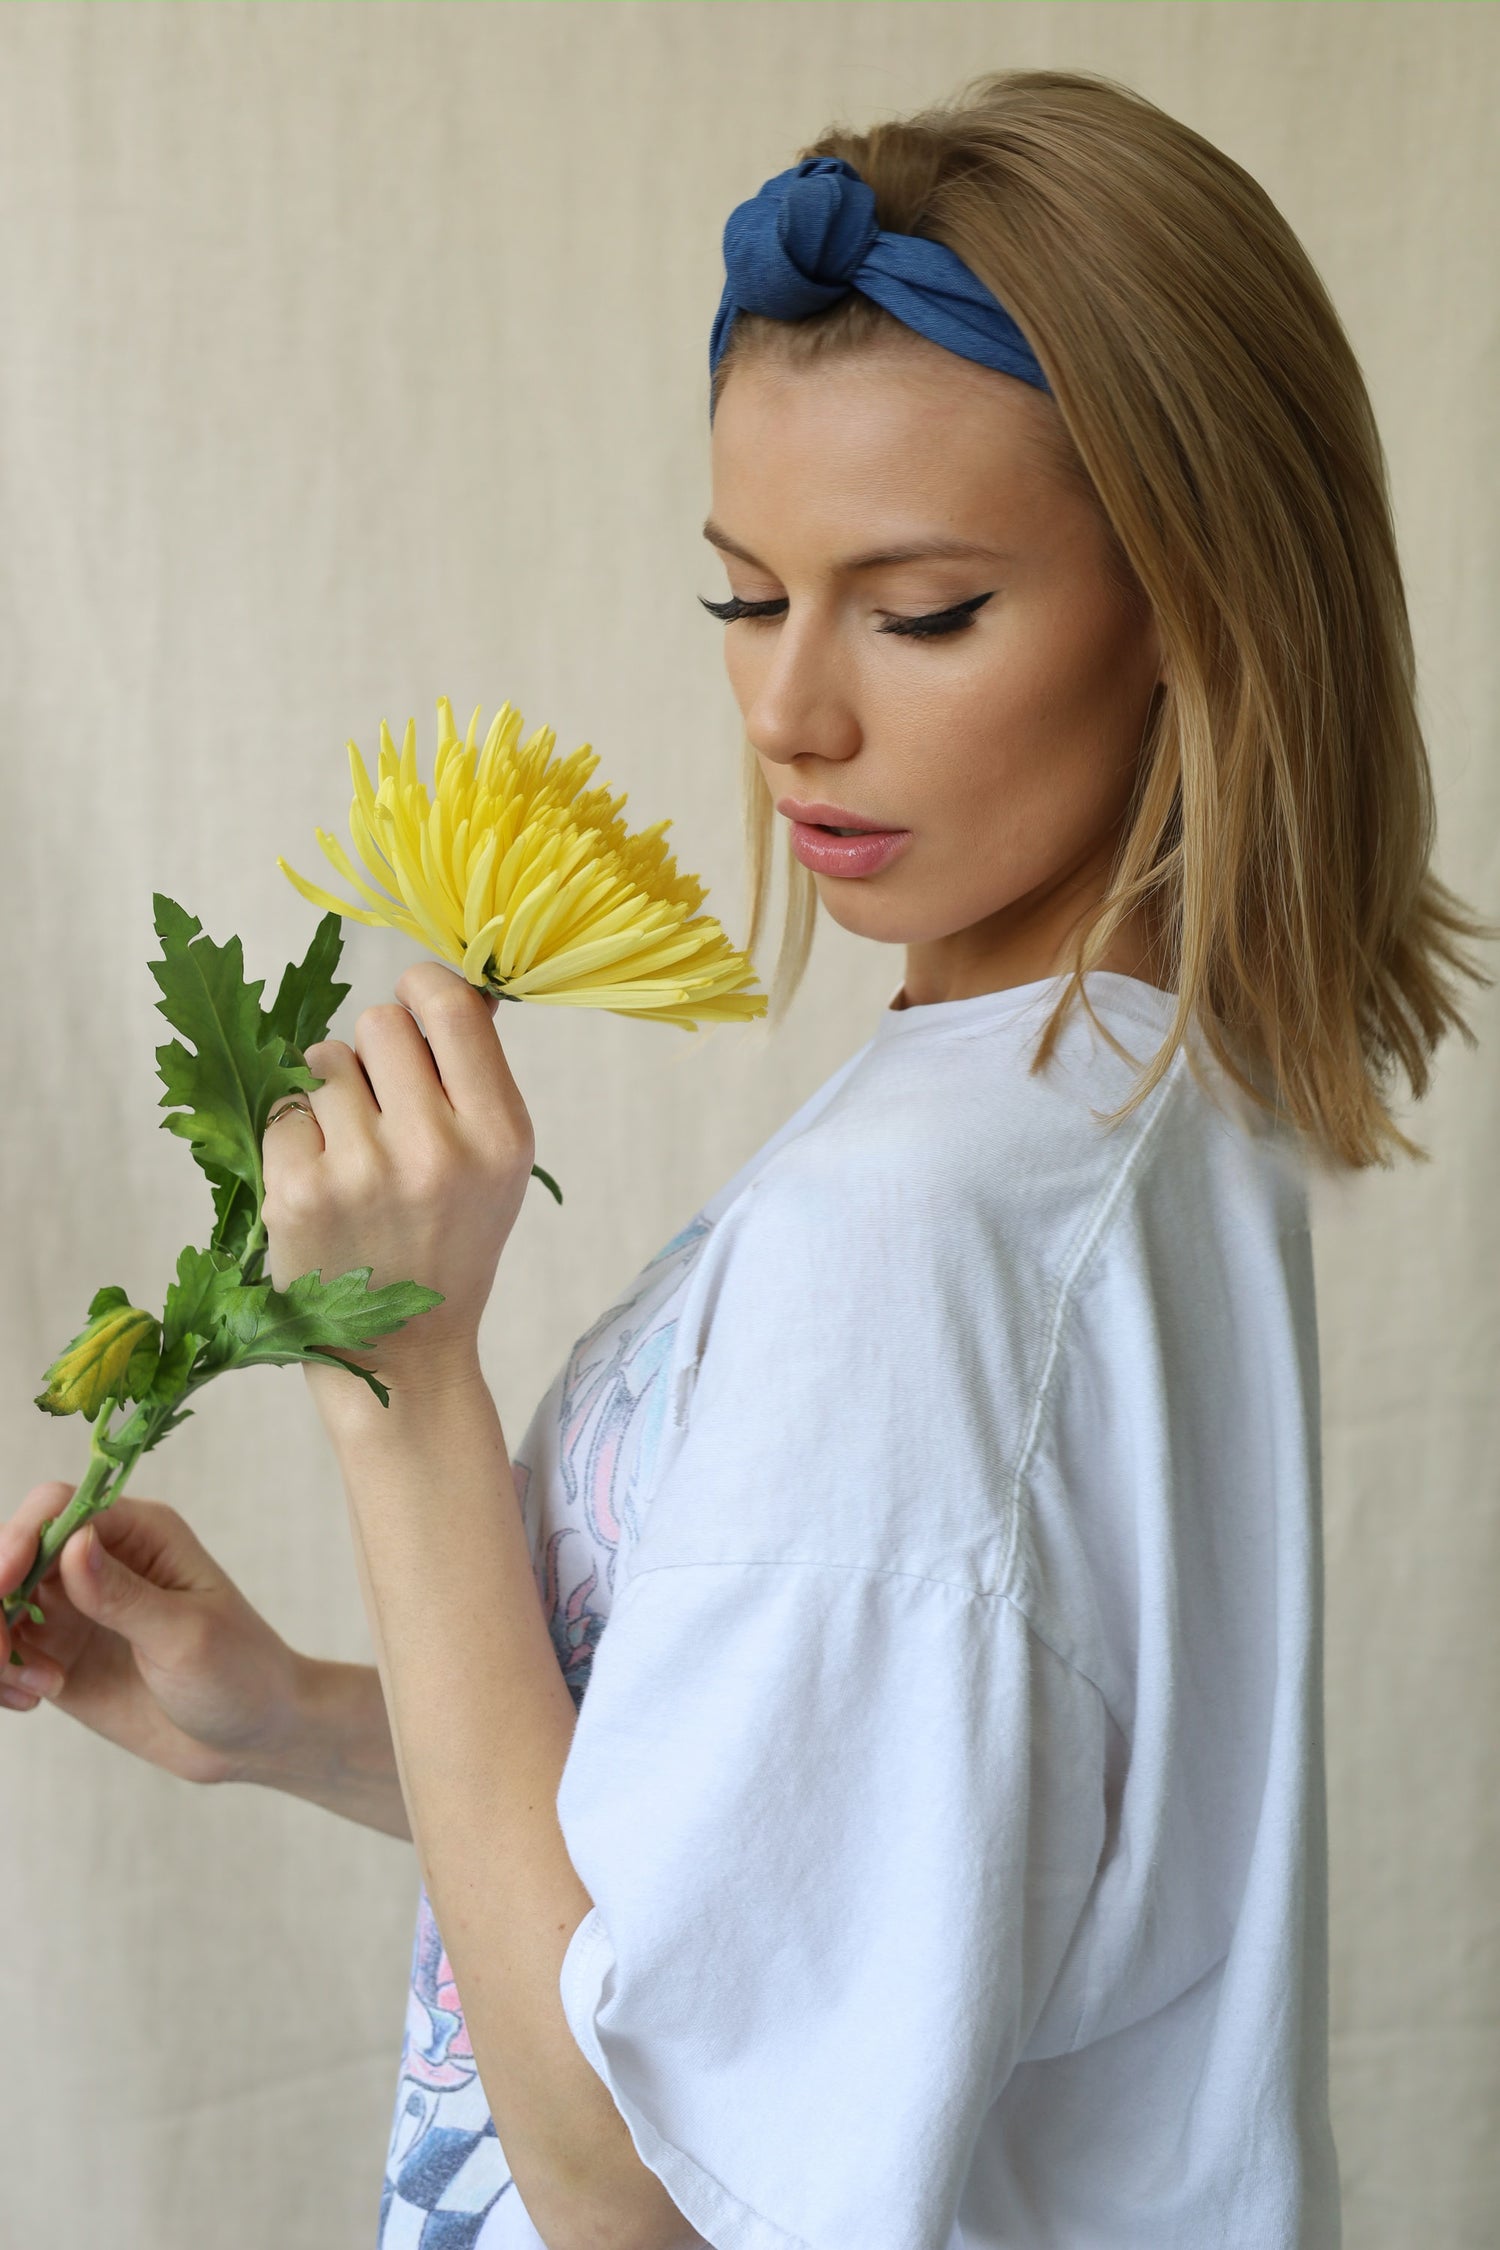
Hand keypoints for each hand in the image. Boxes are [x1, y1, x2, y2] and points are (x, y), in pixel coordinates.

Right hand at [0, 1480, 307, 1785]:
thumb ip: (124, 1595)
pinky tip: (35, 1699)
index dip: (19, 1541)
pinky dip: (1, 1674)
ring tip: (36, 1689)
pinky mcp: (59, 1653)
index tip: (4, 1587)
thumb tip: (74, 1543)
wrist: (252, 1738)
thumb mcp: (187, 1637)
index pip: (56, 1509)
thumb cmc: (240, 1674)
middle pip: (13, 1552)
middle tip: (1, 1655)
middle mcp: (99, 1561)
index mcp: (140, 1534)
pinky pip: (4, 1649)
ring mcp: (74, 1608)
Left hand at [261, 963, 534, 1407]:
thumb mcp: (499, 1166)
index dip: (421, 989)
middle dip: (376, 1054)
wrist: (403, 1354)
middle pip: (380, 1023)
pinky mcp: (298, 1192)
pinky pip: (285, 1110)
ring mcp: (362, 1171)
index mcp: (498, 1134)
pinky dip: (297, 1137)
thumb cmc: (451, 1243)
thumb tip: (446, 989)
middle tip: (382, 1108)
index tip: (413, 1008)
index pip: (450, 1006)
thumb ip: (477, 1078)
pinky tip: (321, 1183)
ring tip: (354, 1158)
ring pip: (326, 1063)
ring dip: (333, 1097)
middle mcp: (435, 1148)